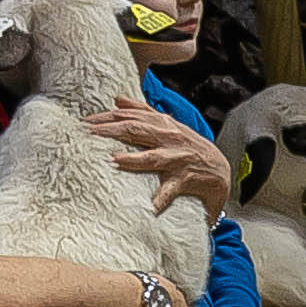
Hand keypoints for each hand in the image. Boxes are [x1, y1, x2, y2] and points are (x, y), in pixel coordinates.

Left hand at [95, 94, 234, 210]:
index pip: (131, 117)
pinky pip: (170, 191)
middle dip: (112, 130)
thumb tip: (118, 99)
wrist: (220, 171)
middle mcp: (169, 139)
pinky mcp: (184, 181)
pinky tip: (149, 207)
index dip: (108, 117)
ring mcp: (177, 160)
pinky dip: (160, 200)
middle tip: (89, 134)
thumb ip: (143, 112)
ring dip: (134, 159)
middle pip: (137, 131)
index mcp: (163, 125)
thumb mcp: (169, 125)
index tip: (86, 122)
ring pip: (152, 157)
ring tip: (114, 159)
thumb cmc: (190, 148)